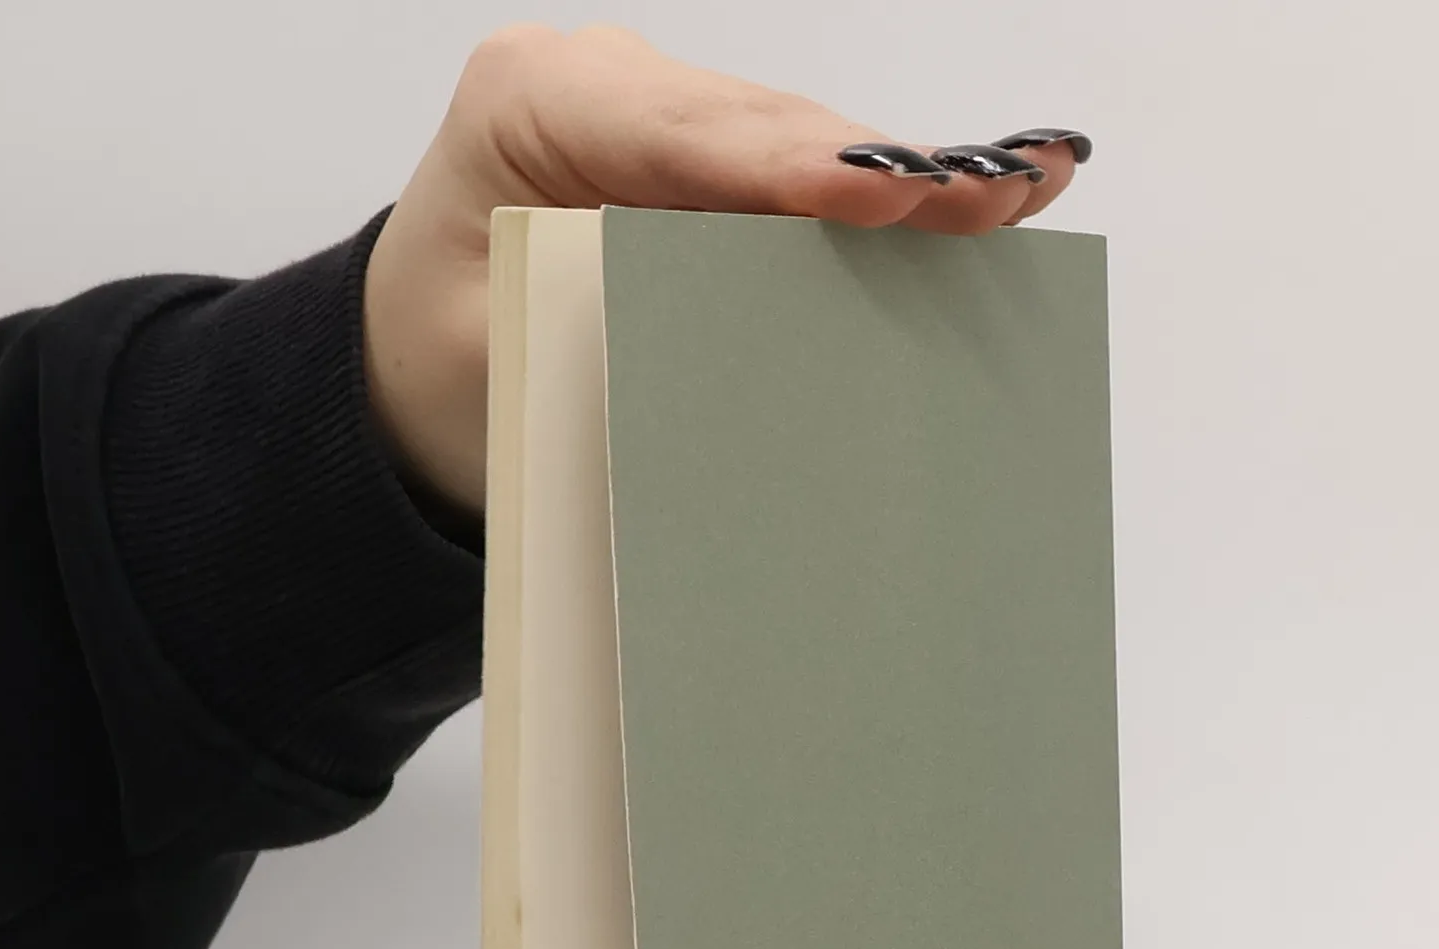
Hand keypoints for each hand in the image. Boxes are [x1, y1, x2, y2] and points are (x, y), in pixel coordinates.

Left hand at [363, 25, 1088, 514]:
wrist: (416, 361)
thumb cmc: (446, 361)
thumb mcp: (498, 361)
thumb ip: (599, 342)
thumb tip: (734, 370)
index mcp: (531, 105)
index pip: (680, 135)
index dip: (786, 166)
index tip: (875, 194)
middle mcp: (609, 89)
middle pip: (766, 129)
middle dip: (879, 171)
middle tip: (993, 195)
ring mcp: (668, 119)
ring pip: (801, 148)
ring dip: (908, 183)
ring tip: (1023, 187)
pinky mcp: (708, 167)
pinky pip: (803, 179)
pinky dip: (887, 202)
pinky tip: (986, 193)